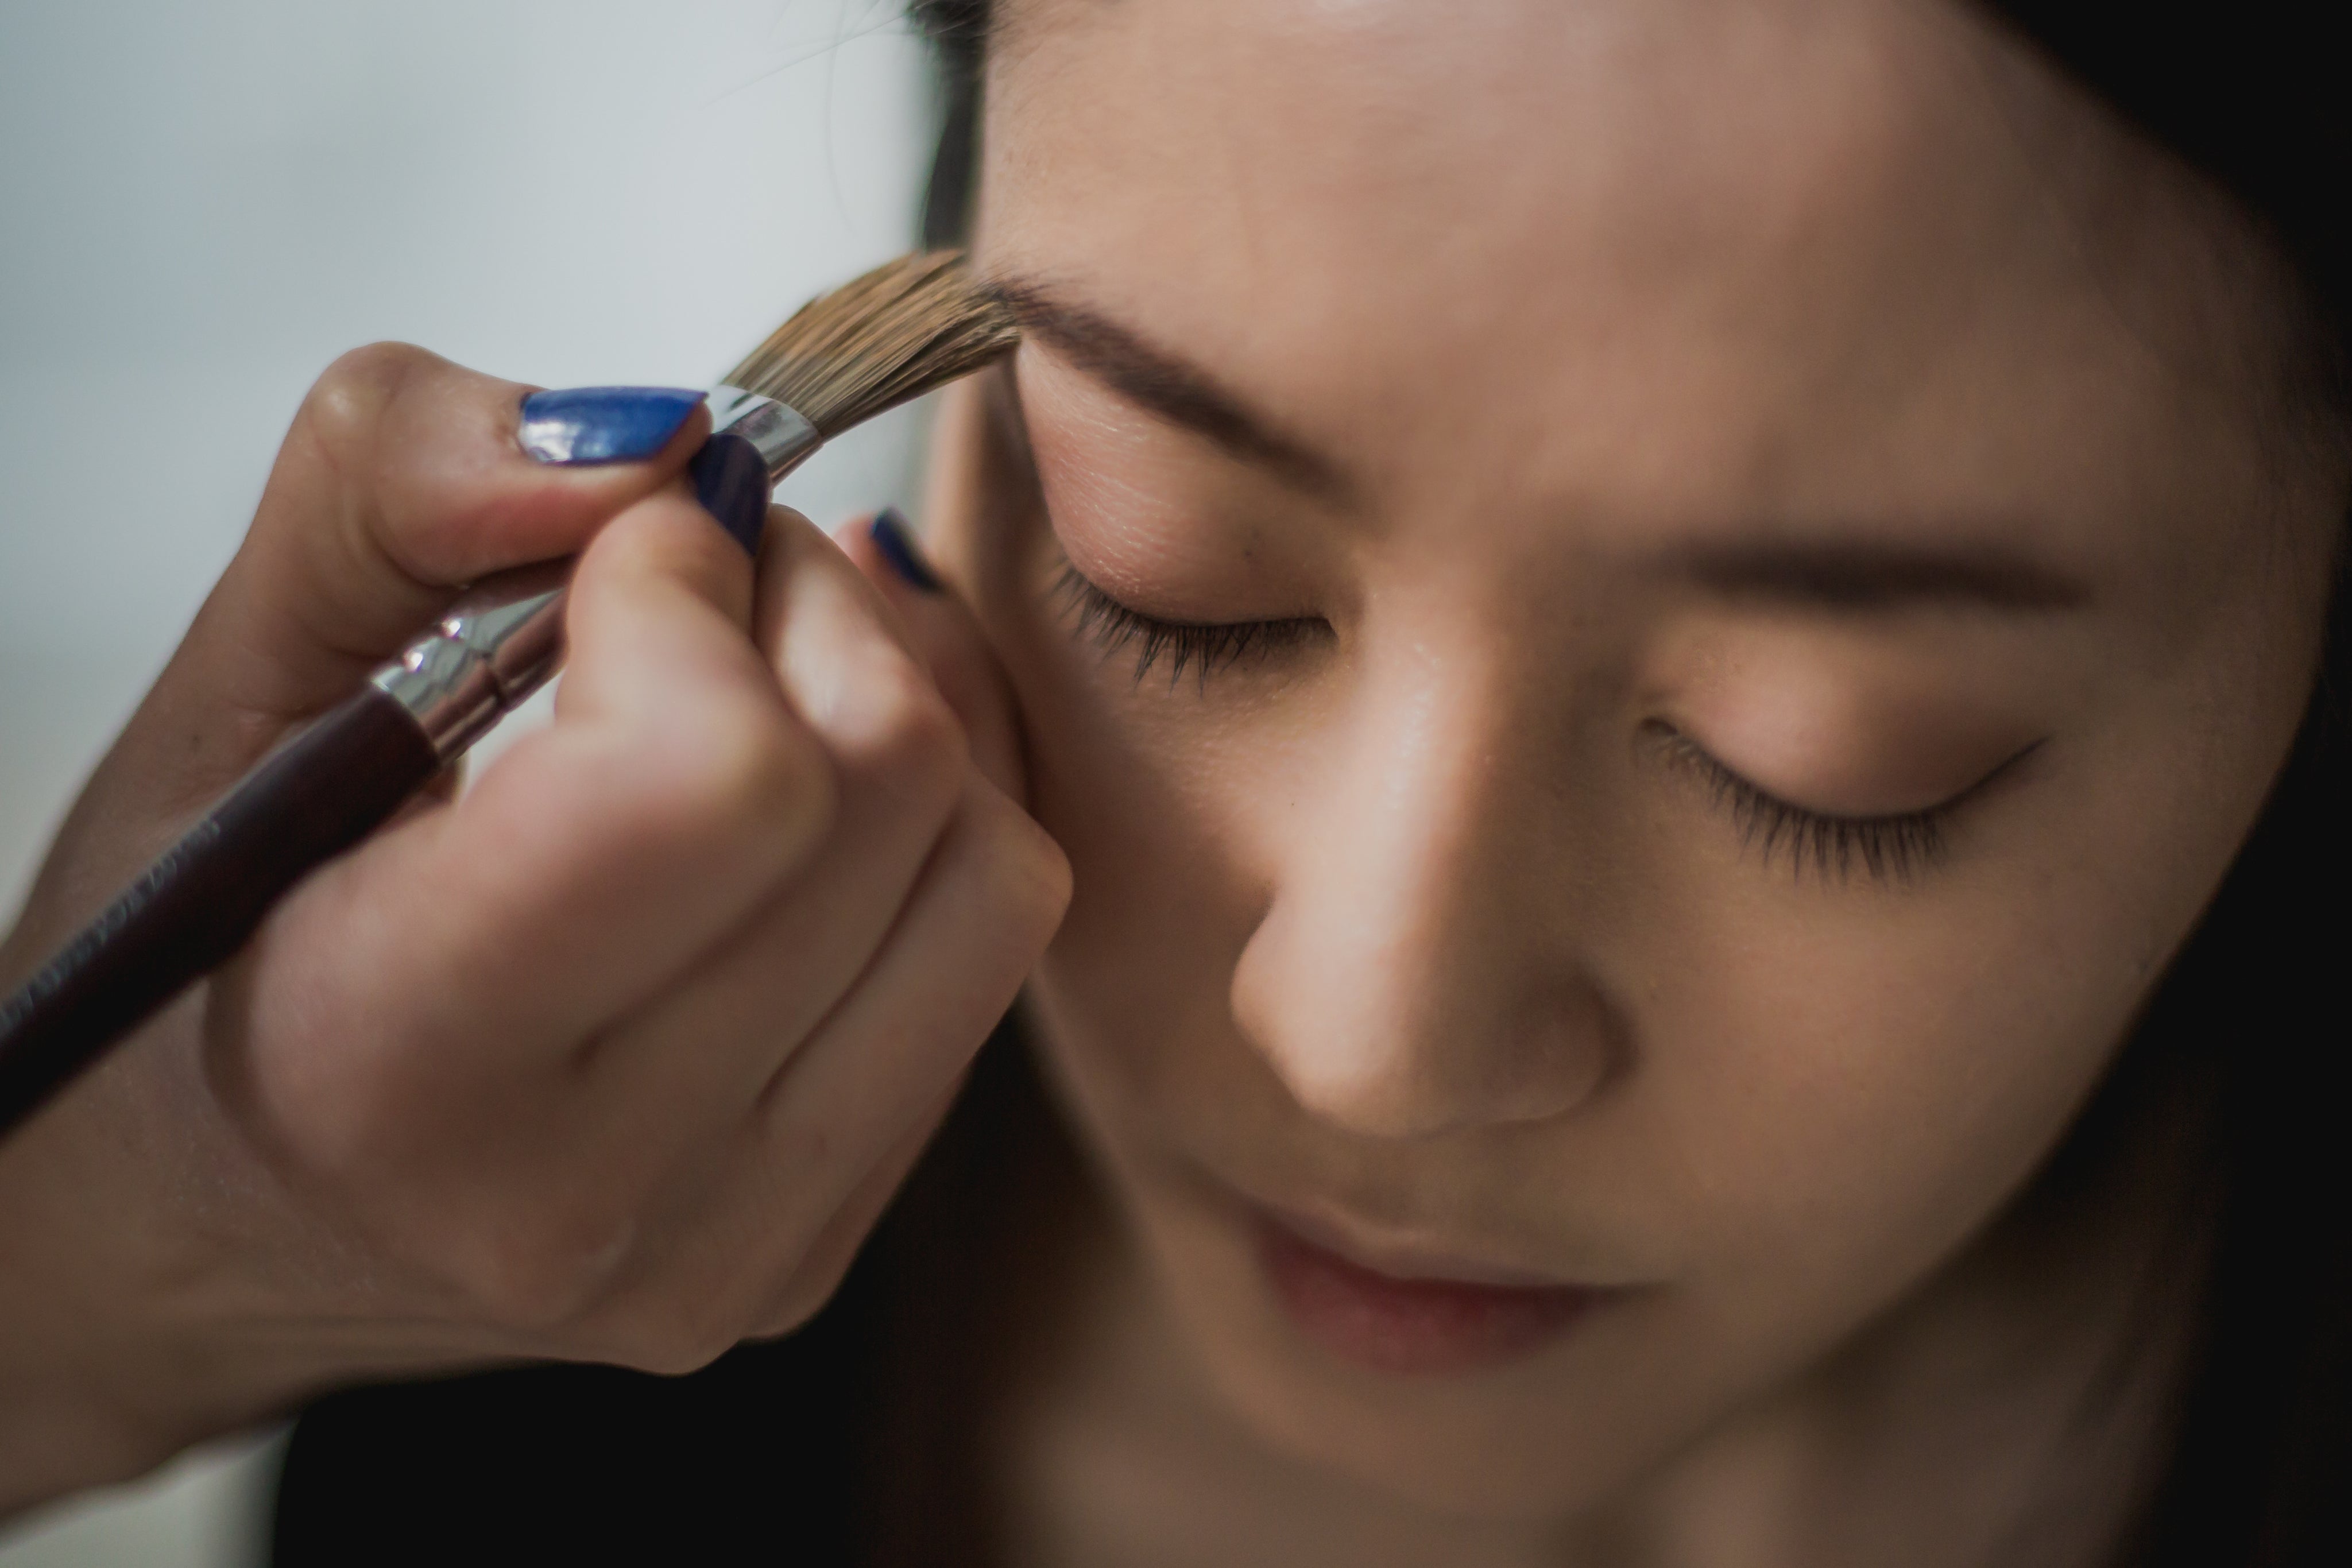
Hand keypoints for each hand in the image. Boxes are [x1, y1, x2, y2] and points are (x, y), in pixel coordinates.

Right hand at [0, 346, 1067, 1513]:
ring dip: (896, 702)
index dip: (690, 594)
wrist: (218, 1201)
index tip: (612, 556)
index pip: (714, 781)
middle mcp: (589, 1202)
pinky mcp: (822, 1240)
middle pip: (885, 789)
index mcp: (390, 1070)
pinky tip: (803, 791)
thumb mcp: (224, 678)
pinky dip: (937, 814)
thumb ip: (394, 495)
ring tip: (749, 678)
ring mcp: (733, 1252)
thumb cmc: (199, 928)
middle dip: (805, 609)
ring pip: (990, 862)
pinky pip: (997, 941)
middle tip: (697, 580)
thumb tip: (657, 442)